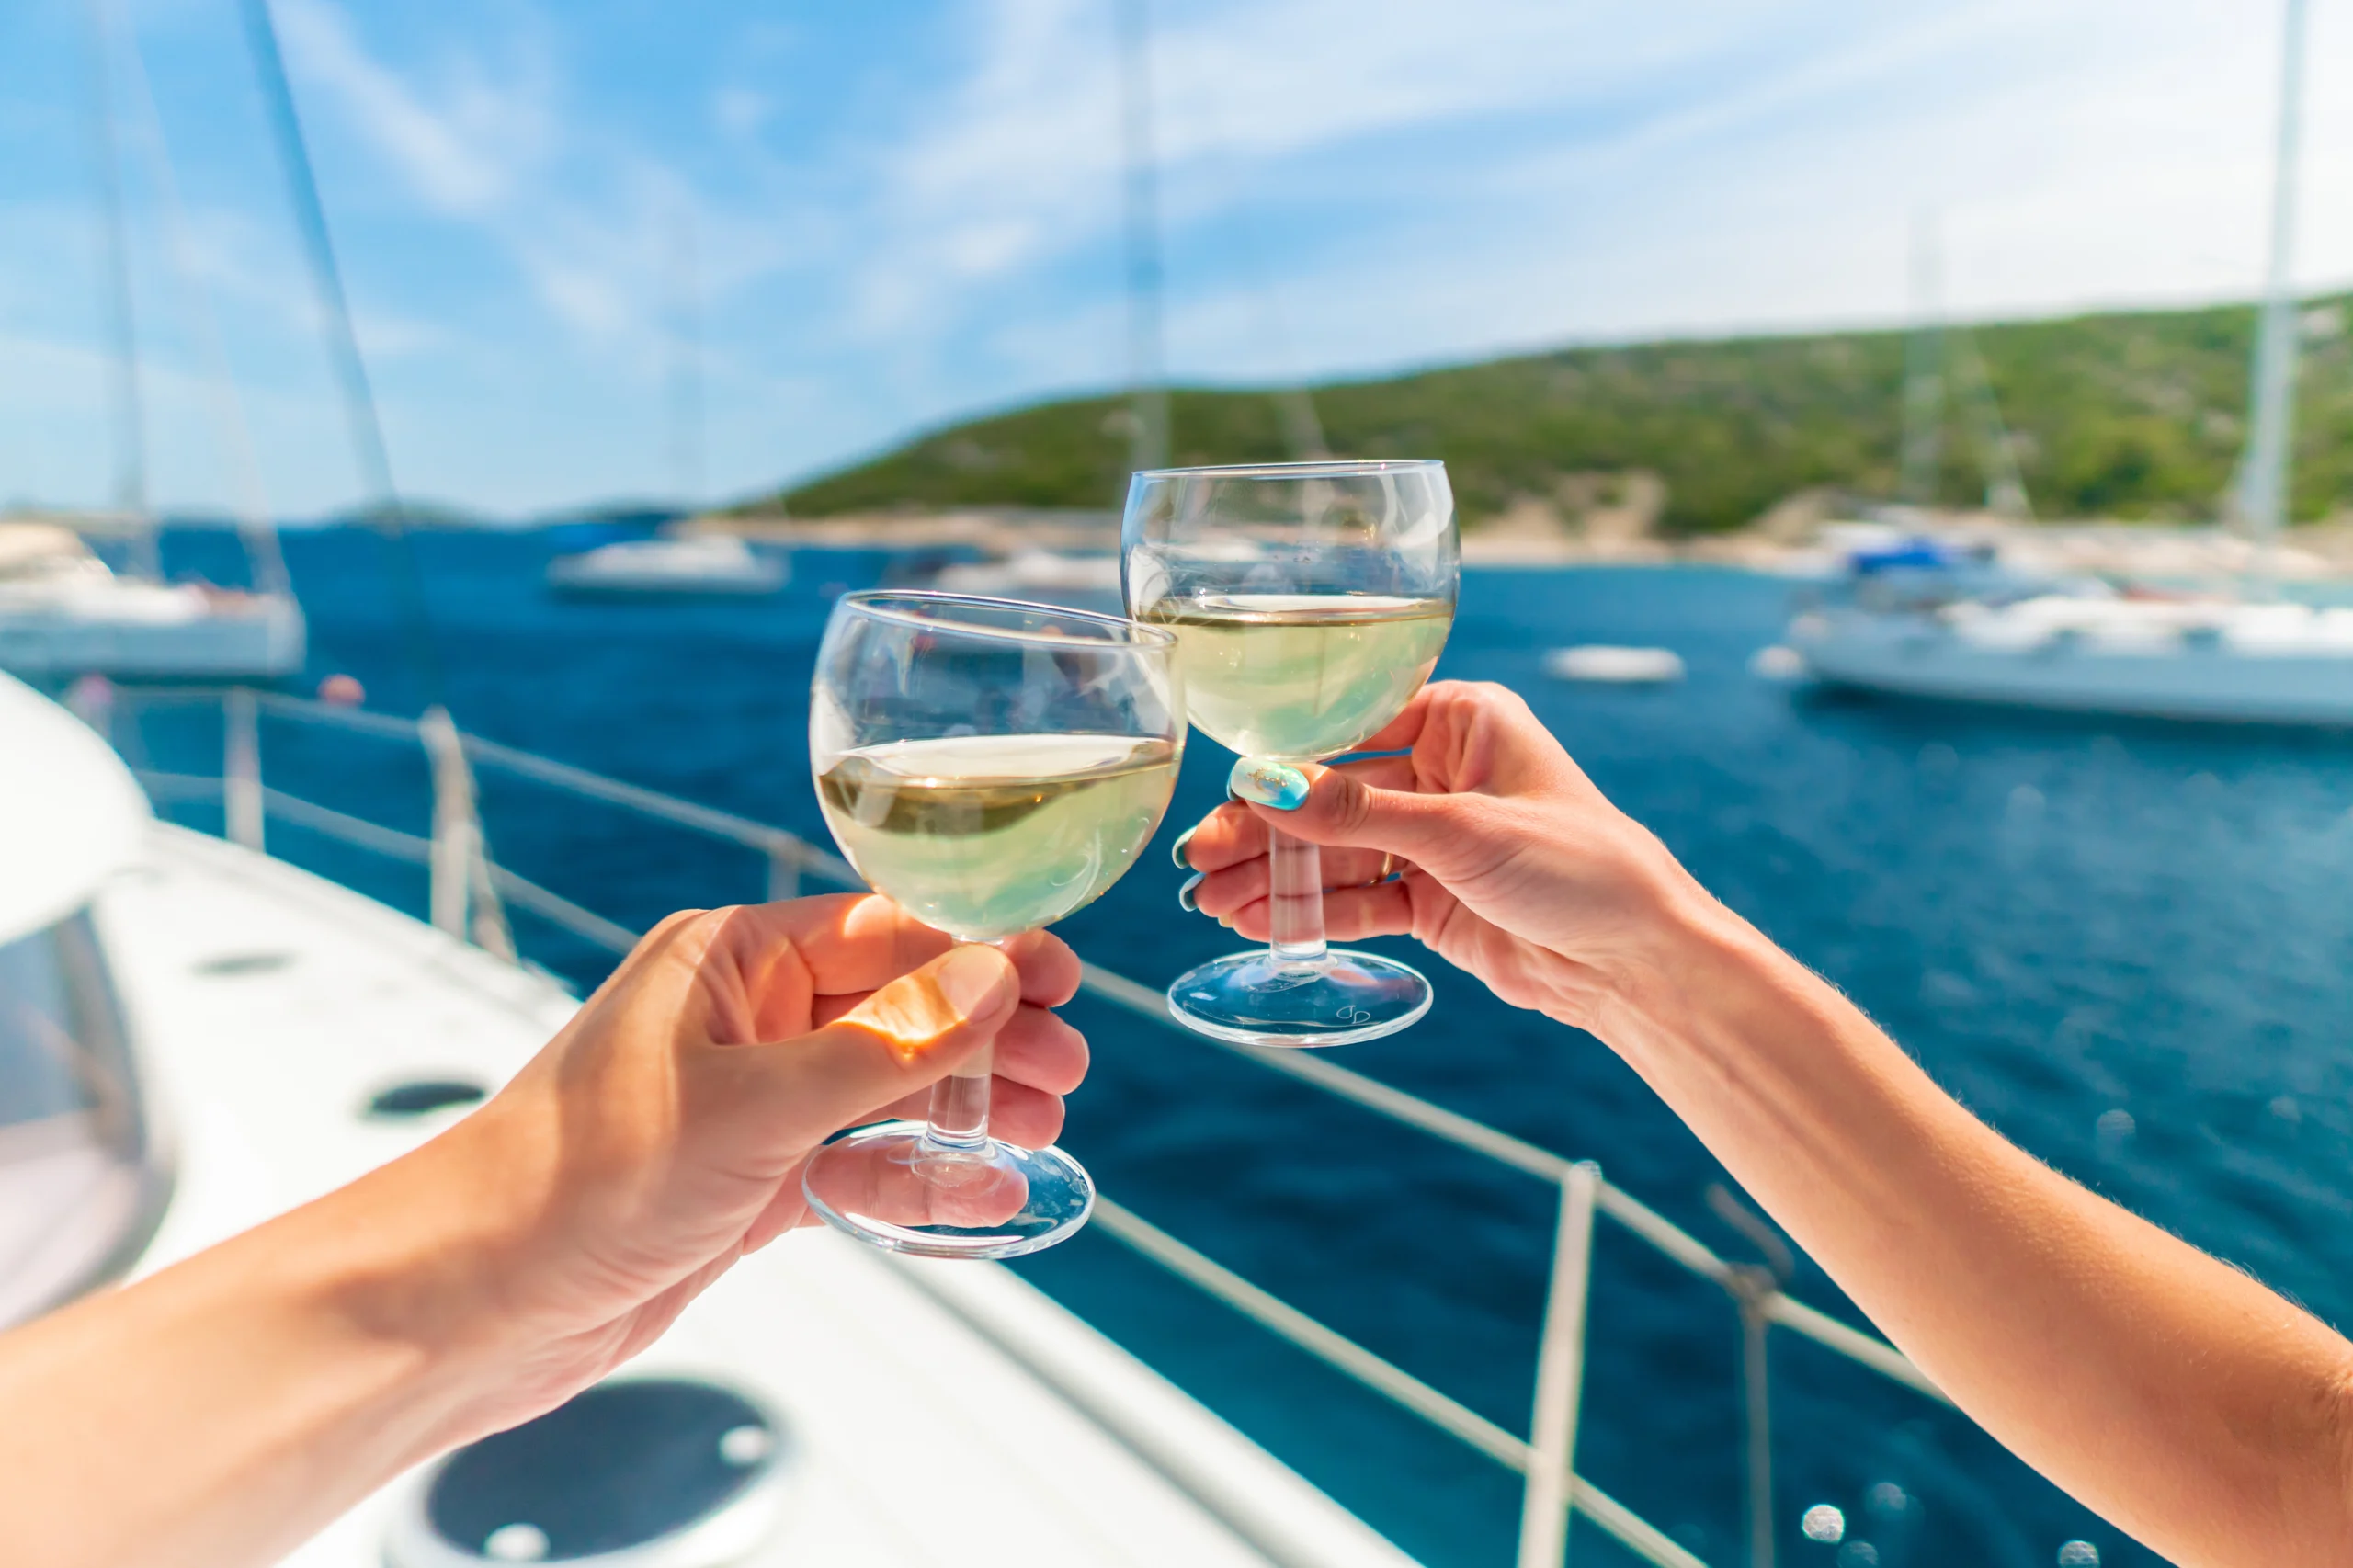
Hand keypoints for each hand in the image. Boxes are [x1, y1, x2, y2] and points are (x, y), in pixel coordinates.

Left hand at [333, 894, 1083, 1445]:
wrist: (479, 1301)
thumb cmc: (585, 1177)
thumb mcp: (756, 1105)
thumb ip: (886, 1047)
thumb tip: (997, 977)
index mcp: (731, 957)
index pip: (884, 928)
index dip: (980, 949)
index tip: (1062, 973)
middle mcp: (745, 1015)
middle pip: (899, 1007)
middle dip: (988, 1035)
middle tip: (1069, 1067)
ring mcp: (750, 1099)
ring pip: (888, 1087)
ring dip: (966, 1107)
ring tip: (1045, 1127)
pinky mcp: (750, 1178)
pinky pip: (857, 1160)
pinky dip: (915, 1175)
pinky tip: (981, 1196)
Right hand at [1177, 681, 1711, 1029]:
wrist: (1640, 962)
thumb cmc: (1581, 868)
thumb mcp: (1464, 831)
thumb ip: (1359, 815)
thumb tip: (1265, 787)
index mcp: (1463, 719)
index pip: (1351, 727)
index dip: (1284, 761)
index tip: (1227, 791)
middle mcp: (1444, 770)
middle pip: (1333, 796)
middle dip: (1267, 831)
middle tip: (1198, 857)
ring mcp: (1436, 837)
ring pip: (1338, 853)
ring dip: (1277, 878)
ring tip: (1208, 901)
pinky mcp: (1434, 898)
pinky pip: (1358, 898)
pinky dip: (1311, 911)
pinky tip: (1255, 921)